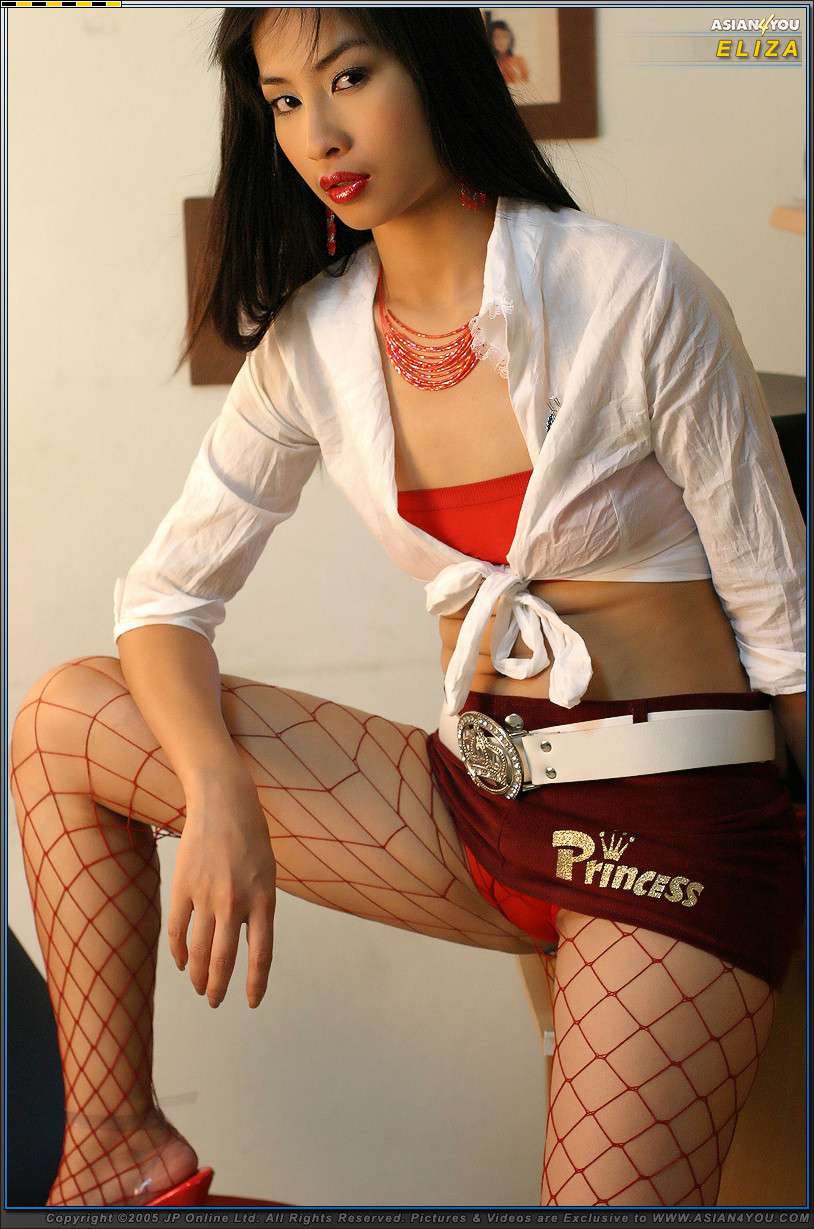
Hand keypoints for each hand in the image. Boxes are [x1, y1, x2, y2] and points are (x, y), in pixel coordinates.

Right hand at [168, 769, 276, 1008]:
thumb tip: (247, 945)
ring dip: (198, 976)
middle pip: (224, 960)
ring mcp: (206, 896)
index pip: (261, 954)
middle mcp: (235, 902)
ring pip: (198, 951)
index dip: (256, 983)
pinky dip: (178, 952)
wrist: (224, 803)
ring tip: (199, 988)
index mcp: (264, 899)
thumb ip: (259, 909)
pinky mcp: (183, 888)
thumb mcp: (267, 873)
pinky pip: (177, 930)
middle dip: (219, 988)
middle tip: (215, 1001)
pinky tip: (181, 963)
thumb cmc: (251, 838)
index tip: (251, 1001)